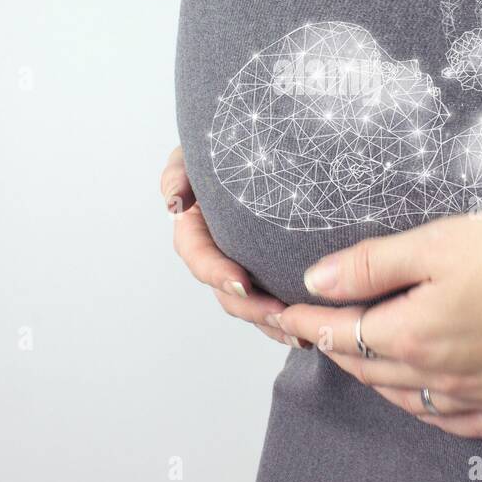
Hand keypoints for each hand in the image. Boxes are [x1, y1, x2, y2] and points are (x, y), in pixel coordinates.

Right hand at [161, 146, 307, 347]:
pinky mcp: (268, 273)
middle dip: (252, 308)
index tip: (242, 281)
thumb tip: (173, 201)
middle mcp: (217, 256)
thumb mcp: (193, 156)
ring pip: (251, 306)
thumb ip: (179, 173)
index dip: (217, 273)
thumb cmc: (220, 151)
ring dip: (271, 323)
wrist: (258, 149)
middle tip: (280, 314)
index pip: (200, 258)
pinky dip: (287, 320)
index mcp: (195, 232)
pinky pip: (273, 303)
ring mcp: (242, 267)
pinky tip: (308, 331)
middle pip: (228, 293)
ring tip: (299, 332)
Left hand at [277, 209, 481, 437]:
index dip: (306, 319)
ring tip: (363, 356)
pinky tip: (431, 397)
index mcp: (413, 334)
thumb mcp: (443, 240)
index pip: (340, 333)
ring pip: (409, 398)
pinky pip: (459, 421)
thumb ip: (374, 263)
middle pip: (369, 368)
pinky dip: (431, 409)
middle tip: (317, 328)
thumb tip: (317, 280)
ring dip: (376, 377)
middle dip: (336, 346)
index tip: (281, 310)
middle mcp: (441, 376)